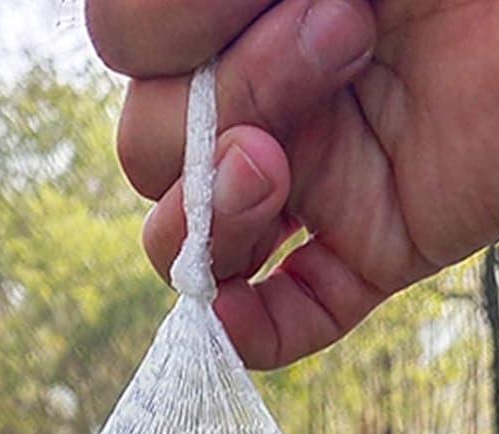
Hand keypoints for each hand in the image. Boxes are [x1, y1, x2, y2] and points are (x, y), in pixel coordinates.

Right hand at [91, 0, 498, 365]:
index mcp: (237, 19)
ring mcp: (313, 185)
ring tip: (291, 159)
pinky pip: (281, 323)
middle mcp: (261, 102)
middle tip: (345, 32)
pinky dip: (244, 336)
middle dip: (220, 97)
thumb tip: (130, 45)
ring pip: (191, 242)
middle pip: (146, 151)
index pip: (126, 50)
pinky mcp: (372, 252)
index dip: (170, 30)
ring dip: (219, 205)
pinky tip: (230, 320)